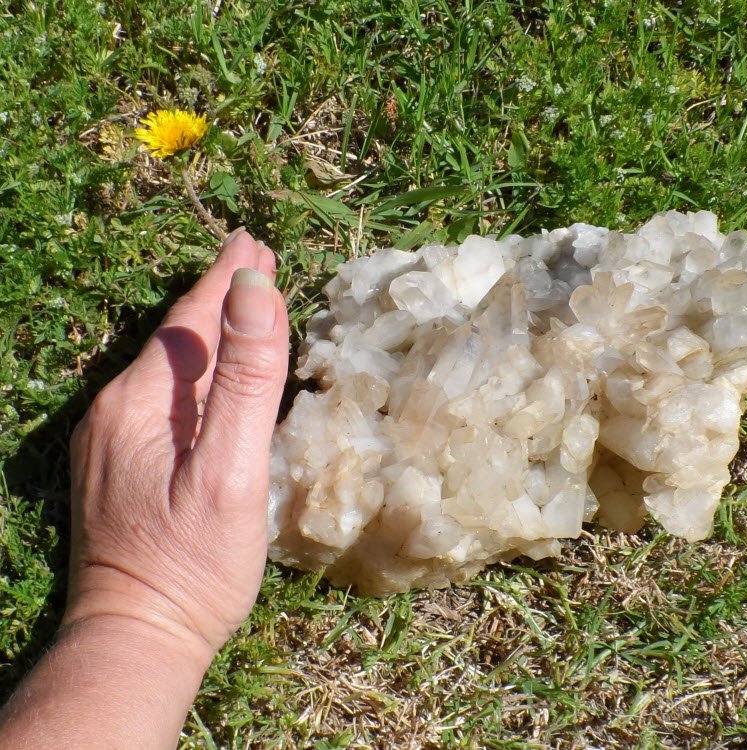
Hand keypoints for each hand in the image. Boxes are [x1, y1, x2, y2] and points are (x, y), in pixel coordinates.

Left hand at [64, 228, 288, 662]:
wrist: (137, 637)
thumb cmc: (194, 561)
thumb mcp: (232, 468)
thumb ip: (246, 379)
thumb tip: (255, 290)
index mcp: (141, 403)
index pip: (190, 322)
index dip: (225, 279)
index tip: (255, 242)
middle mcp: (116, 412)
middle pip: (177, 340)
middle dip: (217, 296)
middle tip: (255, 256)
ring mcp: (113, 441)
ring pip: (170, 370)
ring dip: (208, 333)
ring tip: (240, 303)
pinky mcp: (120, 466)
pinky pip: (163, 400)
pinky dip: (196, 372)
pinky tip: (211, 375)